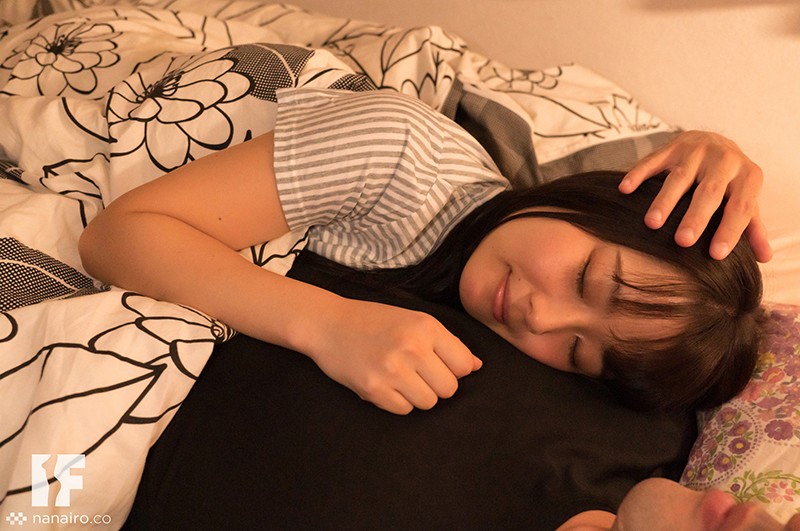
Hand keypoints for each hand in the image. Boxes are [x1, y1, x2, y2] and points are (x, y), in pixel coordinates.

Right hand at [309, 299, 481, 414]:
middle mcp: (412, 347)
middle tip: (417, 373)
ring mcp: (392, 370)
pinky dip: (398, 402)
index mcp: (426, 327)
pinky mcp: (374, 389)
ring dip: (418, 395)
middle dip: (436, 385)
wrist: (328, 324)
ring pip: (428, 402)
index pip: (464, 365)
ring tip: (400, 378)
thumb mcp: (414, 320)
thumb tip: (477, 366)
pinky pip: (404, 410)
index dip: (454, 369)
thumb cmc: (375, 321)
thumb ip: (447, 343)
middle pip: (449, 388)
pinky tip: (385, 384)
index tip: (437, 364)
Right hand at [619, 130, 771, 262]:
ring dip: (665, 201)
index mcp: (747, 175)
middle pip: (709, 191)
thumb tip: (764, 258)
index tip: (715, 255)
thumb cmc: (730, 181)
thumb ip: (752, 227)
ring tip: (652, 224)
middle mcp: (724, 159)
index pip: (740, 206)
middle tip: (683, 241)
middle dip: (696, 217)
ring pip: (680, 178)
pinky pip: (653, 160)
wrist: (715, 140)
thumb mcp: (745, 199)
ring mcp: (697, 150)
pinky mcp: (673, 145)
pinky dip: (638, 174)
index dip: (729, 230)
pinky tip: (625, 189)